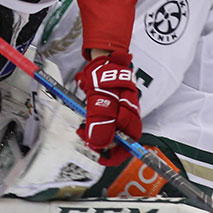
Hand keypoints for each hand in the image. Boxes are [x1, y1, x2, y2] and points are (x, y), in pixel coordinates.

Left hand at [74, 51, 140, 165]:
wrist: (101, 57)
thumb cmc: (103, 74)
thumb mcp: (99, 97)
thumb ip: (100, 120)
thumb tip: (99, 144)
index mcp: (130, 112)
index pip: (130, 141)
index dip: (117, 152)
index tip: (101, 156)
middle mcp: (127, 113)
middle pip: (119, 138)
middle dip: (102, 143)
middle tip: (85, 138)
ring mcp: (119, 110)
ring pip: (109, 131)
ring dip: (95, 134)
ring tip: (82, 129)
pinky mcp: (110, 107)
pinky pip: (103, 122)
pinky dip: (93, 125)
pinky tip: (85, 122)